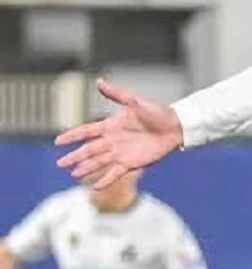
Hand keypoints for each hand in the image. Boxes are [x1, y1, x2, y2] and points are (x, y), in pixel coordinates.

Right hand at [55, 79, 183, 190]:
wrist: (176, 127)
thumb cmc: (158, 113)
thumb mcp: (136, 102)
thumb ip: (116, 94)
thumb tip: (99, 81)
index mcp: (111, 126)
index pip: (87, 131)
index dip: (73, 136)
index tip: (58, 141)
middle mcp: (113, 141)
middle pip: (89, 150)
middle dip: (75, 156)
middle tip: (60, 164)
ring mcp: (121, 153)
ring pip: (99, 162)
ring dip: (87, 168)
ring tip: (74, 174)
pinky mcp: (131, 163)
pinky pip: (115, 173)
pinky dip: (105, 180)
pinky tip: (95, 187)